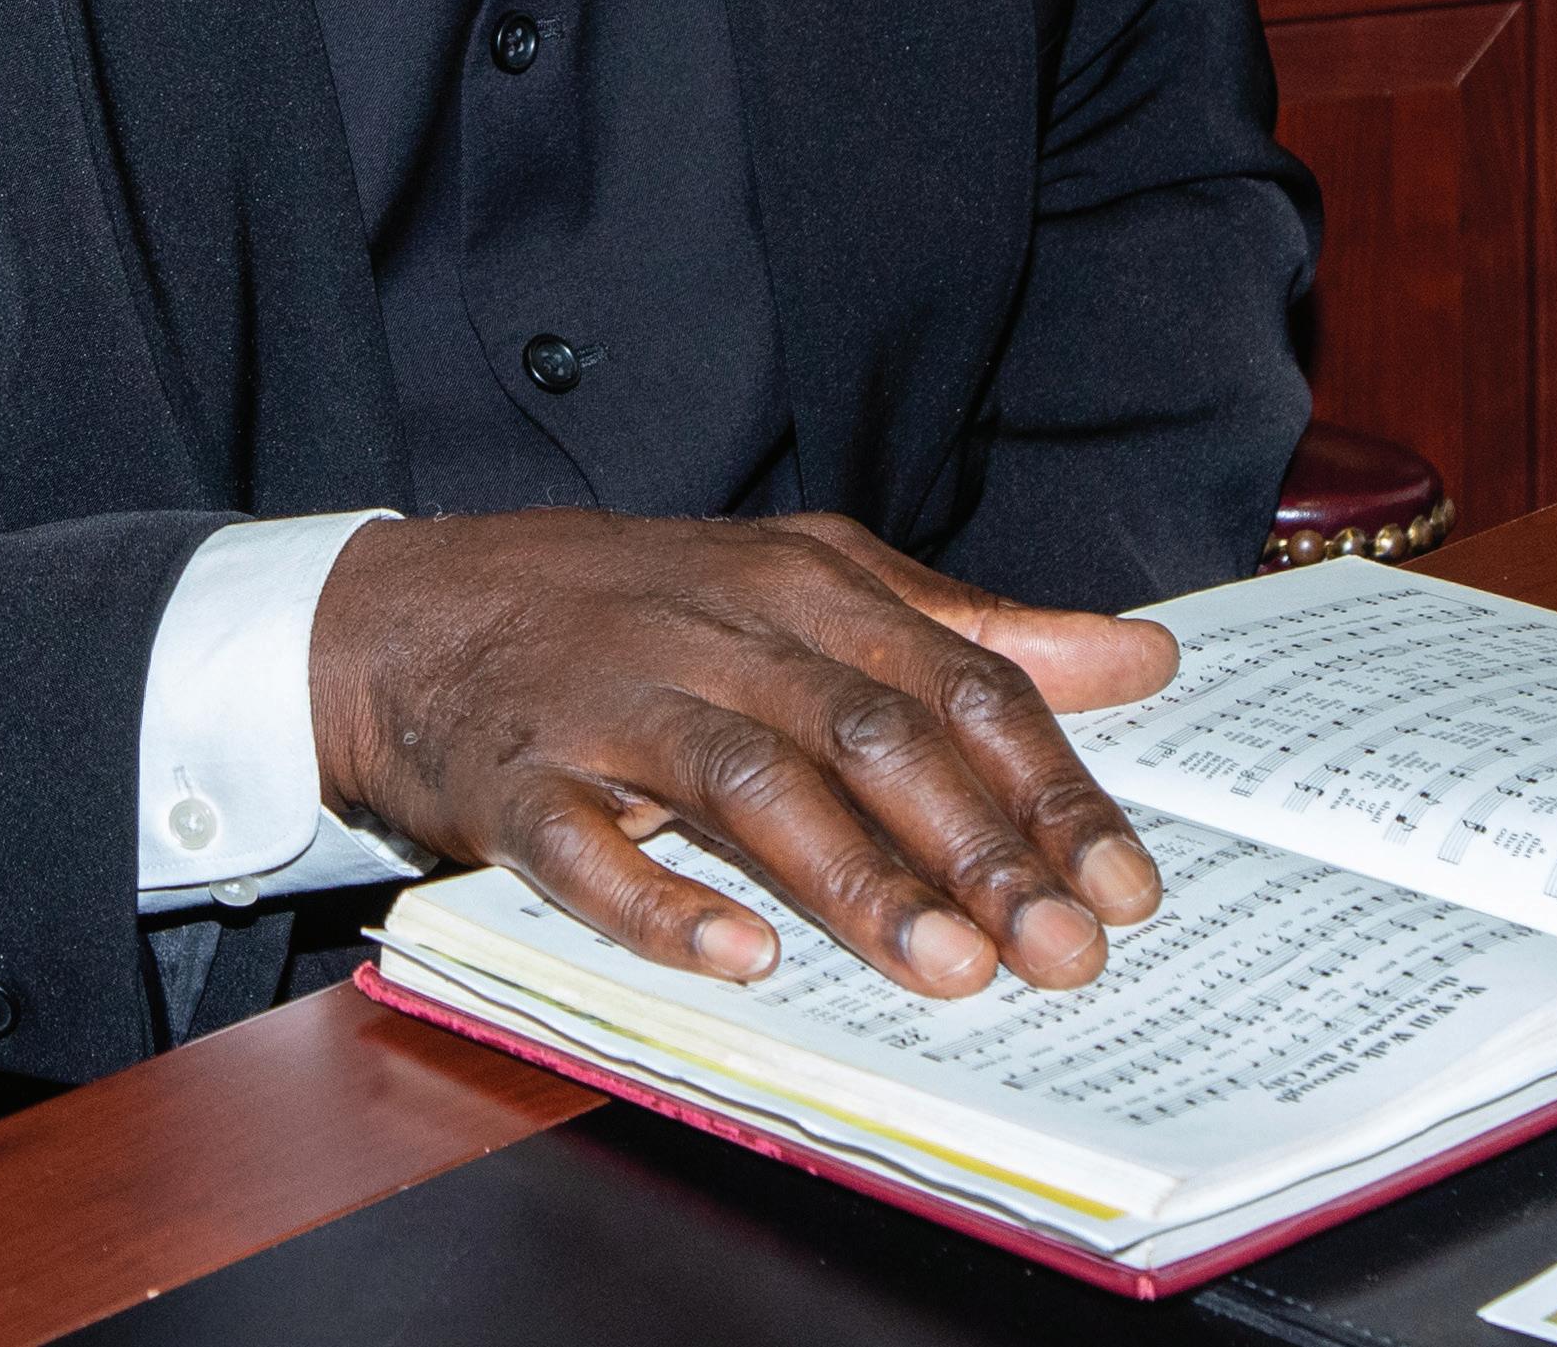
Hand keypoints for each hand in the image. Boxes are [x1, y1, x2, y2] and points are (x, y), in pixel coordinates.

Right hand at [311, 509, 1176, 997]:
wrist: (415, 607)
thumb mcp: (808, 584)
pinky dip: (662, 901)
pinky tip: (740, 956)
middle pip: (870, 733)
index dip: (1047, 783)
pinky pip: (587, 845)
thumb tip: (1142, 659)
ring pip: (751, 786)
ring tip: (948, 971)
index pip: (954, 679)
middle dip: (978, 848)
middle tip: (1064, 950)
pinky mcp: (517, 777)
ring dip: (856, 881)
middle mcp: (722, 634)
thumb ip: (970, 628)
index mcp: (805, 586)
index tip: (1127, 881)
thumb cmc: (640, 602)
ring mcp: (616, 702)